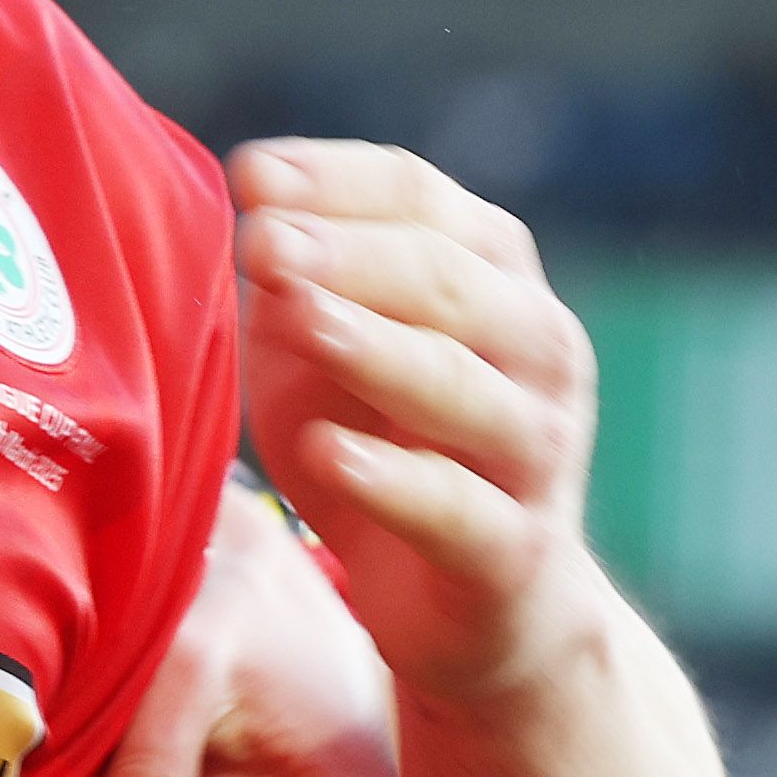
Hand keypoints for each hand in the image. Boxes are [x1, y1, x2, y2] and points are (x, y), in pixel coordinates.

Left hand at [230, 137, 603, 704]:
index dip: (338, 180)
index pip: (422, 200)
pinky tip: (326, 451)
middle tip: (261, 238)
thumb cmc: (379, 442)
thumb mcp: (318, 350)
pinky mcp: (510, 552)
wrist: (473, 605)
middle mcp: (535, 352)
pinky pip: (460, 510)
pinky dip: (394, 480)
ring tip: (299, 314)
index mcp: (490, 278)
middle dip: (352, 255)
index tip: (249, 172)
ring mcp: (533, 454)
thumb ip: (288, 280)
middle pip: (451, 283)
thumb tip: (241, 205)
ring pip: (465, 388)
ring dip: (377, 346)